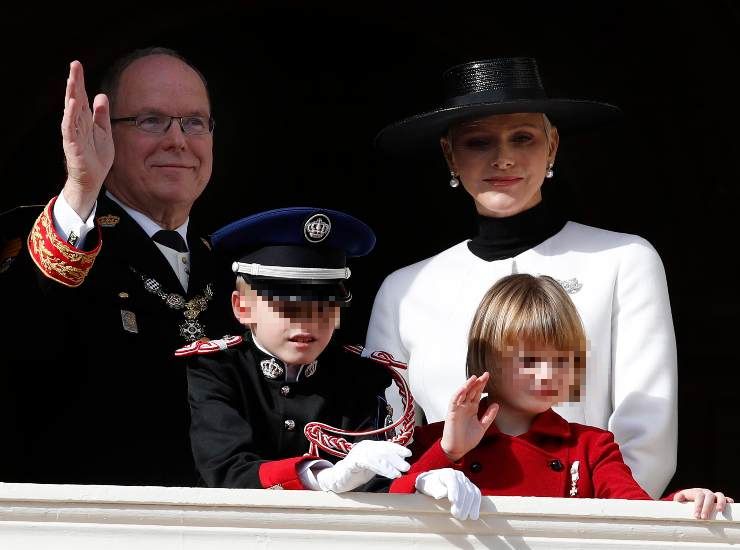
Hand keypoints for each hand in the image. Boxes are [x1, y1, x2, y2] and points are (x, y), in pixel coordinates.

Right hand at [61, 60, 113, 219]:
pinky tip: (73, 104)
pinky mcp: (73, 145)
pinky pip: (71, 128)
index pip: (81, 97)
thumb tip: (101, 95)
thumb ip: (102, 115)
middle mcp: (77, 123)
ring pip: (71, 111)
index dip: (79, 81)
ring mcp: (74, 133)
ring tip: (72, 80)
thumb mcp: (104, 132)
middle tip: (74, 65)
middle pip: (75, 99)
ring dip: (71, 95)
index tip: (77, 65)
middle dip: (74, 82)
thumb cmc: (97, 156)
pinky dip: (71, 116)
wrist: (93, 178)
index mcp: (85, 119)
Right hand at [316, 439, 410, 492]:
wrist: (338, 479)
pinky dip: (380, 468)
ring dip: (390, 465)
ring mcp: (357, 453)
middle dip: (396, 457)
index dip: (397, 449)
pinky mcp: (352, 462)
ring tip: (399, 472)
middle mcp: (364, 447)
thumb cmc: (357, 473)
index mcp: (369, 446)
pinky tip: (389, 474)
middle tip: (406, 466)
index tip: (408, 453)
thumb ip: (384, 462)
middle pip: (383, 450)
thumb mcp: (373, 466)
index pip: (385, 445)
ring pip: (377, 456)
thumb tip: (401, 461)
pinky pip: (368, 463)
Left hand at [415, 468, 480, 519]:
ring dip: (468, 506)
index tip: (453, 502)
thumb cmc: (431, 485)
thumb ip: (435, 489)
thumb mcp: (428, 486)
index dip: (453, 491)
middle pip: (463, 488)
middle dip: (461, 503)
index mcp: (447, 473)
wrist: (435, 483)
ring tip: (462, 517)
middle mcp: (459, 475)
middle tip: (456, 515)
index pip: (452, 480)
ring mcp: (466, 481)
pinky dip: (476, 506)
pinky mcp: (471, 488)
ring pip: (471, 493)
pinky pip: (477, 496)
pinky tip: (473, 516)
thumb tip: (441, 495)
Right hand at [441, 373, 498, 461]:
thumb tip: (496, 404)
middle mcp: (465, 407)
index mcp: (472, 409)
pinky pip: (454, 400)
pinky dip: (459, 393)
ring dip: (468, 385)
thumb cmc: (467, 440)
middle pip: (471, 391)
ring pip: (462, 393)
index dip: (482, 385)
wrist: (458, 450)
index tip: (488, 376)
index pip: (477, 394)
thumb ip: (489, 416)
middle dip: (478, 383)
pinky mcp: (452, 412)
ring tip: (475, 378)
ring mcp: (458, 409)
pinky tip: (465, 388)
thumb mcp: (482, 427)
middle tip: (485, 374)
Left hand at [673, 488, 733, 518]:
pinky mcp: (720, 500)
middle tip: (704, 518)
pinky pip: (726, 498)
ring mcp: (714, 496)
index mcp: (697, 492)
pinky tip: (730, 505)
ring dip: (721, 502)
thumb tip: (678, 499)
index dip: (698, 506)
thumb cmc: (687, 498)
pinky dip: (729, 501)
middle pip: (709, 497)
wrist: (694, 496)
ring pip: (719, 495)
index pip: (698, 497)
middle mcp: (707, 493)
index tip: (696, 516)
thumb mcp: (681, 497)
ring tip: (720, 511)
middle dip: (707, 508)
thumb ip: (679, 497)